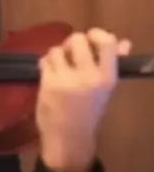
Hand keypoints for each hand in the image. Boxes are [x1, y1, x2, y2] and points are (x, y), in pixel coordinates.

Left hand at [36, 28, 130, 171]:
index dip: (96, 34)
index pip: (107, 42)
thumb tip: (125, 42)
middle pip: (77, 39)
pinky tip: (49, 74)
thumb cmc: (88, 112)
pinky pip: (45, 61)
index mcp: (107, 77)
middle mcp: (89, 76)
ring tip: (59, 68)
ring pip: (57, 49)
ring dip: (57, 56)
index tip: (91, 39)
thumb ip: (113, 63)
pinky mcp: (49, 84)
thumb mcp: (105, 89)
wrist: (69, 137)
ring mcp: (67, 80)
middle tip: (71, 54)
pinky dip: (46, 65)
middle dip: (71, 43)